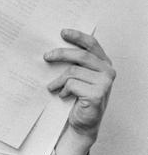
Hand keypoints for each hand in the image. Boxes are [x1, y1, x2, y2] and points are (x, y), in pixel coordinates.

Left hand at [44, 29, 115, 154]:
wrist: (82, 122)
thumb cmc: (78, 97)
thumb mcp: (78, 76)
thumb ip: (74, 62)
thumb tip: (53, 48)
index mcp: (104, 63)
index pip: (92, 44)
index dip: (77, 36)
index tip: (62, 32)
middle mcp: (107, 71)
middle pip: (81, 55)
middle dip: (61, 54)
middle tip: (46, 56)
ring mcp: (104, 83)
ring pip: (73, 71)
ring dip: (58, 79)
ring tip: (52, 86)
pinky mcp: (97, 94)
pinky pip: (72, 84)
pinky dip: (62, 89)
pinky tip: (62, 95)